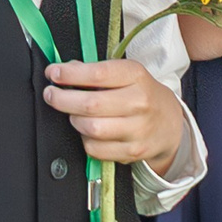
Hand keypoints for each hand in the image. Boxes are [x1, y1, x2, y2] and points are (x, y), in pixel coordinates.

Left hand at [45, 58, 188, 173]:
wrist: (169, 123)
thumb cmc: (142, 95)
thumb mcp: (128, 75)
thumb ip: (97, 71)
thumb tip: (65, 70)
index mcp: (137, 76)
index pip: (98, 74)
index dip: (70, 74)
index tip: (53, 73)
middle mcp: (139, 102)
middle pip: (90, 104)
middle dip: (62, 99)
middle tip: (51, 94)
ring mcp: (137, 129)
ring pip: (90, 128)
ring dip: (74, 120)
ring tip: (73, 114)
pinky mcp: (132, 151)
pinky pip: (95, 148)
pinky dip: (84, 139)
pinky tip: (88, 131)